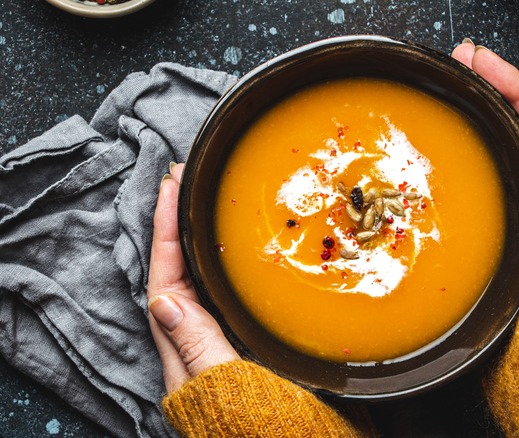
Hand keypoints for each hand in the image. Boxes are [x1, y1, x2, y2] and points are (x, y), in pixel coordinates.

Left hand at [147, 163, 239, 392]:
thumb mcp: (227, 384)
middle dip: (180, 224)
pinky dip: (232, 264)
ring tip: (210, 203)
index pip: (167, 279)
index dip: (168, 231)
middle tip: (188, 180)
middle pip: (179, 273)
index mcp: (186, 351)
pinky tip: (248, 252)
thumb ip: (199, 347)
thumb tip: (164, 301)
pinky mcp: (250, 342)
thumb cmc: (263, 424)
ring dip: (204, 239)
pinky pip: (231, 294)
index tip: (172, 187)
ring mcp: (224, 342)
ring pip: (205, 281)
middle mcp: (199, 342)